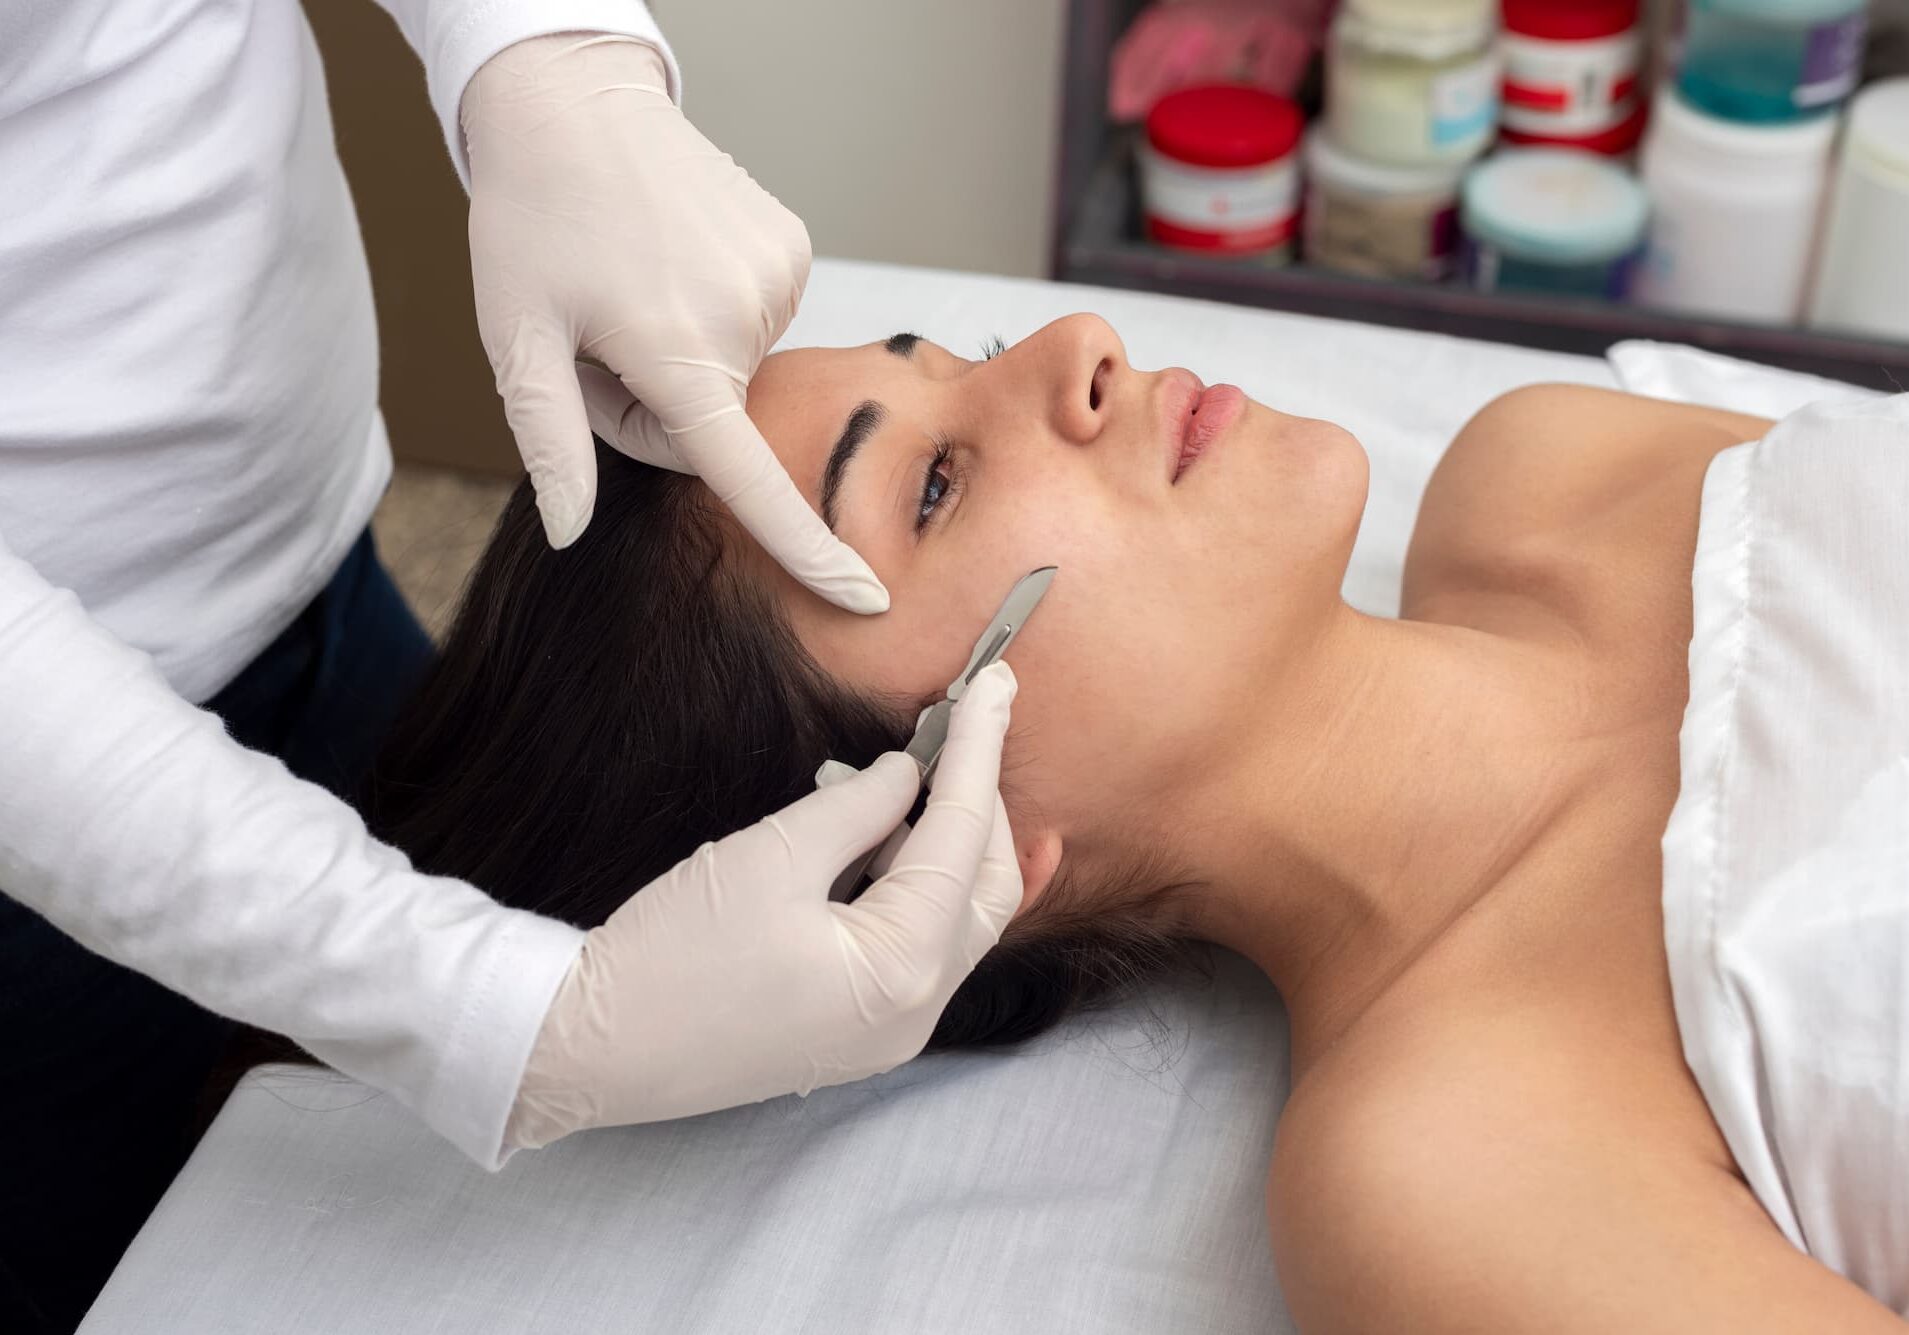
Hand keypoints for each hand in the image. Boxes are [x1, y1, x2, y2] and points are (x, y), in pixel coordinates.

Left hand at [462, 32, 887, 613]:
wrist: (573, 102)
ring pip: (733, 371)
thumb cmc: (533, 218)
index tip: (865, 598)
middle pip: (713, 424)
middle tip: (600, 338)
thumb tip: (570, 531)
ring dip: (683, 353)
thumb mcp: (518, 335)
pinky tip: (674, 258)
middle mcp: (746, 319)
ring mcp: (779, 276)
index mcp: (679, 354)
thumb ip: (552, 438)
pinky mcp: (792, 246)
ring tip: (634, 286)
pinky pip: (755, 318)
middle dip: (657, 406)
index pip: (752, 480)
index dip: (807, 550)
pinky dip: (713, 308)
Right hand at [504, 663, 1023, 1150]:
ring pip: (957, 921)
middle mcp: (915, 1012)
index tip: (997, 685)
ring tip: (914, 773)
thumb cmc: (671, 956)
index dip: (979, 752)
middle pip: (985, 889)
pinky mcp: (857, 1033)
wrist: (589, 1050)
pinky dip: (915, 887)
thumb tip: (908, 773)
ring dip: (945, 844)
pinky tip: (891, 836)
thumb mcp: (772, 856)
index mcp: (902, 968)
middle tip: (964, 726)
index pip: (962, 838)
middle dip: (981, 803)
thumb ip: (857, 807)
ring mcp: (889, 1032)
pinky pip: (917, 948)